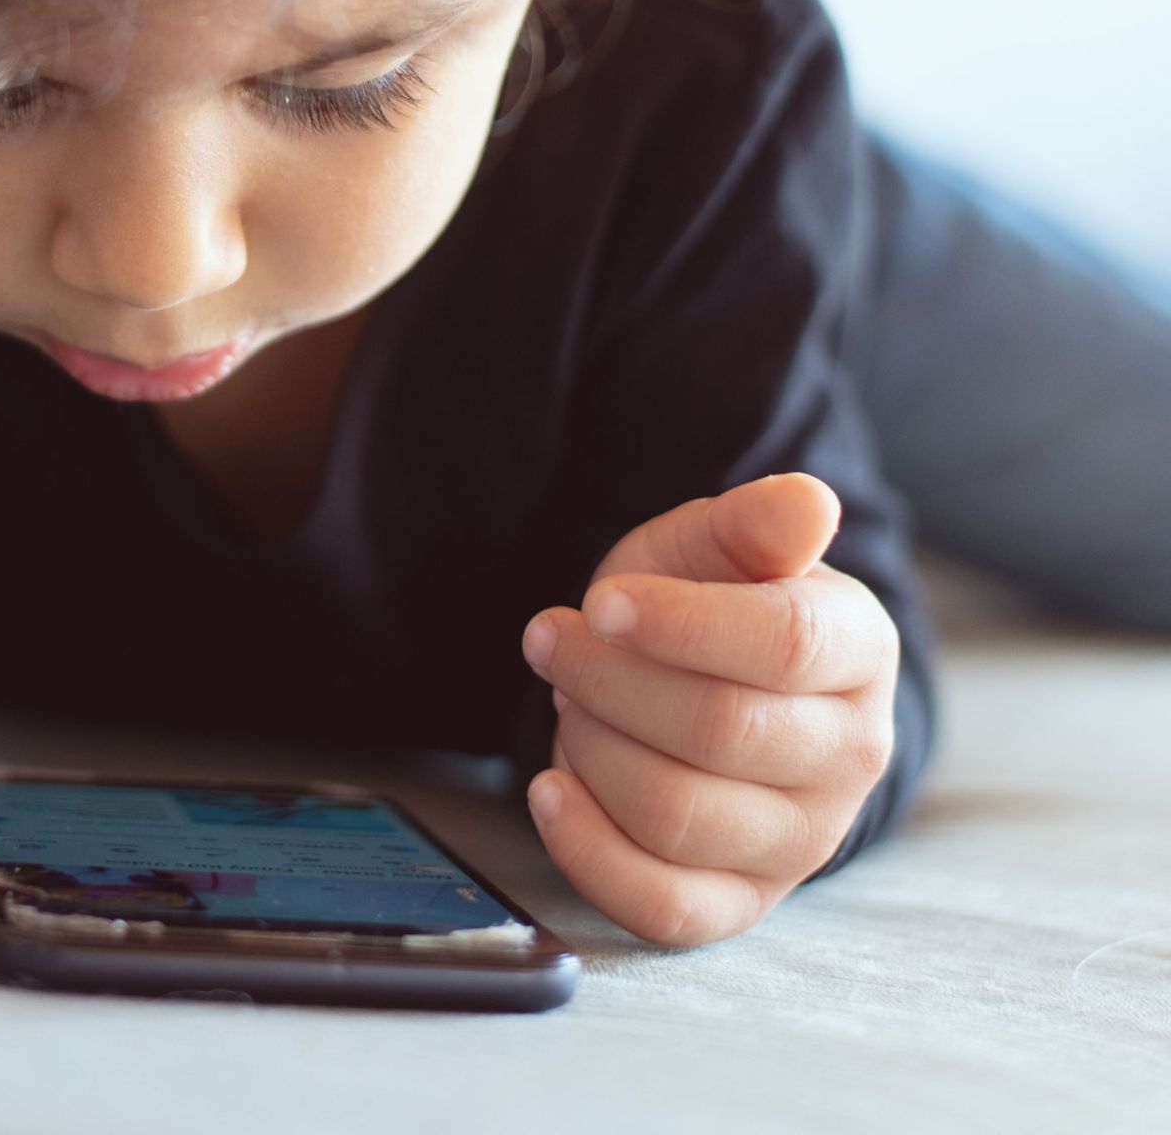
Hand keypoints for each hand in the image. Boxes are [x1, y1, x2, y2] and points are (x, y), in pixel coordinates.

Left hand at [518, 471, 898, 946]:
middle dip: (607, 679)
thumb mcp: (717, 545)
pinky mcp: (741, 901)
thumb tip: (809, 501)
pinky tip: (550, 788)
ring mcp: (801, 841)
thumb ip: (757, 525)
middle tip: (553, 639)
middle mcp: (852, 756)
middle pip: (719, 731)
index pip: (785, 643)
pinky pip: (663, 908)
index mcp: (858, 650)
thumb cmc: (707, 601)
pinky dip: (588, 851)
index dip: (679, 623)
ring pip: (678, 816)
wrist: (699, 680)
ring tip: (569, 697)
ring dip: (591, 746)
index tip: (601, 602)